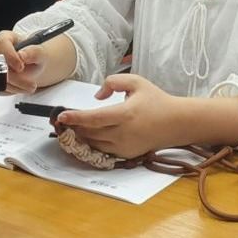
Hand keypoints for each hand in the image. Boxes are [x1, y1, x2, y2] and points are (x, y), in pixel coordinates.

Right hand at [0, 29, 61, 92]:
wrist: (33, 66)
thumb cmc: (34, 56)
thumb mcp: (40, 52)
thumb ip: (33, 52)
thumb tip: (22, 54)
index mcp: (5, 38)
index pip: (1, 44)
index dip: (11, 56)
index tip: (21, 67)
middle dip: (14, 77)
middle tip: (30, 84)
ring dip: (14, 86)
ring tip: (30, 86)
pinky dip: (11, 90)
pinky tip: (21, 86)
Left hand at [55, 74, 183, 158]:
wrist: (175, 123)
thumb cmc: (155, 100)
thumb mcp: (136, 82)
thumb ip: (114, 82)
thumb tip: (97, 96)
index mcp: (125, 114)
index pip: (94, 118)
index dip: (76, 118)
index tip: (62, 116)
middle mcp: (123, 133)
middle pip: (91, 133)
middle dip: (75, 127)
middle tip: (63, 121)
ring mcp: (125, 146)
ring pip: (95, 144)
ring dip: (82, 137)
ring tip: (71, 128)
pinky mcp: (127, 154)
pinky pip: (104, 150)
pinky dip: (93, 144)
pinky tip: (87, 136)